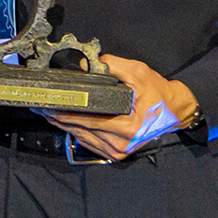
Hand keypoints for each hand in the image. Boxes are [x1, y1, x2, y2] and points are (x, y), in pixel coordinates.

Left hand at [39, 53, 198, 160]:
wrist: (175, 112)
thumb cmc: (160, 94)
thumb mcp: (138, 73)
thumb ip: (111, 66)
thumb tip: (86, 64)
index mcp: (127, 127)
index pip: (86, 120)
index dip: (64, 112)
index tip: (48, 104)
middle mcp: (121, 143)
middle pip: (80, 130)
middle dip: (59, 117)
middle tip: (41, 106)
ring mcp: (118, 151)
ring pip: (82, 138)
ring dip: (64, 126)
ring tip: (48, 113)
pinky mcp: (116, 153)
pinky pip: (90, 143)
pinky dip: (77, 132)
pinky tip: (66, 122)